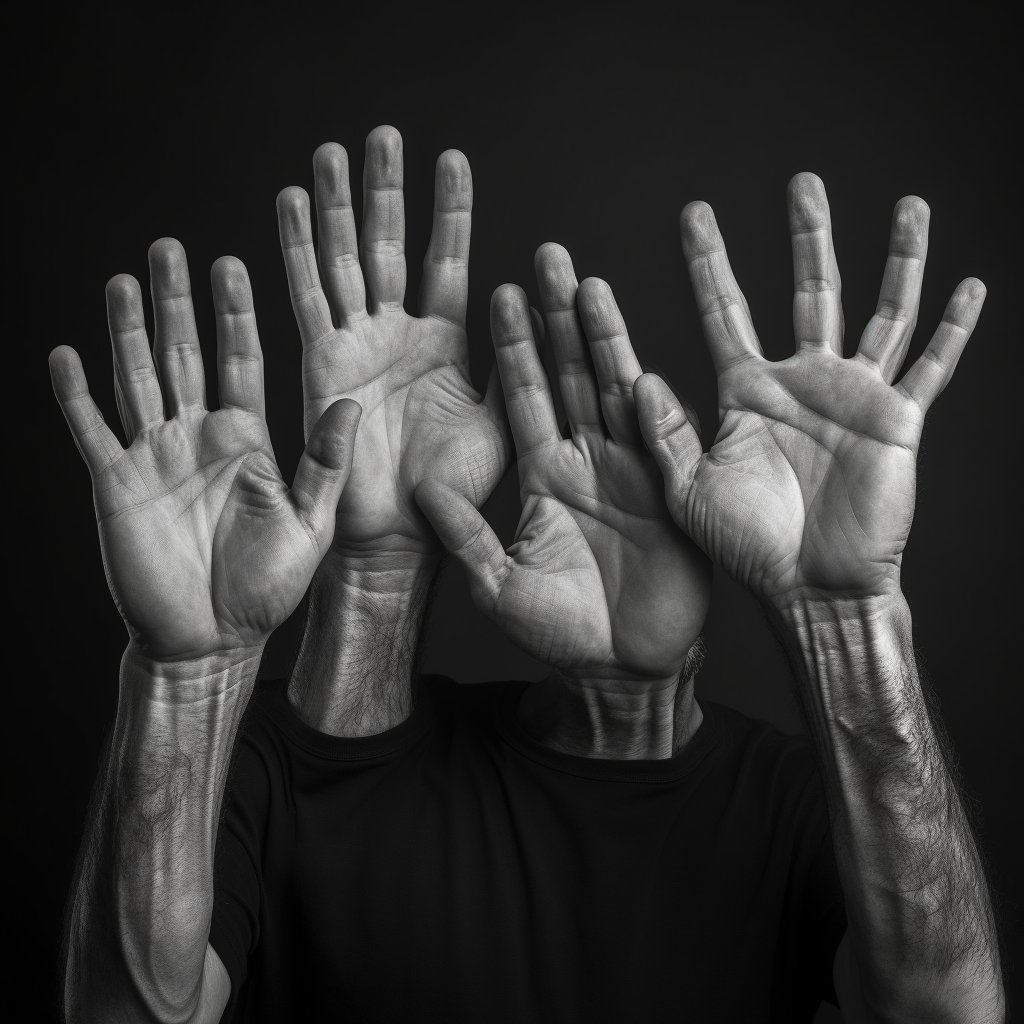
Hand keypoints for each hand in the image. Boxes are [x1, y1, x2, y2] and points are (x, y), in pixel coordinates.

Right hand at [50, 240, 359, 661]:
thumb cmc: (267, 587)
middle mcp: (199, 437)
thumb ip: (325, 463)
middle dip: (179, 302)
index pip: (241, 361)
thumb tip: (349, 403)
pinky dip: (76, 395)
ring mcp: (155, 456)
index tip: (234, 263)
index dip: (235, 314)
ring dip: (127, 330)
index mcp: (247, 440)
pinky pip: (92, 430)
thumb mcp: (310, 522)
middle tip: (172, 246)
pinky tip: (65, 354)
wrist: (214, 640)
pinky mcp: (116, 484)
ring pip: (138, 378)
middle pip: (186, 354)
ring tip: (124, 280)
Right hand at [276, 127, 508, 569]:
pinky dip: (295, 253)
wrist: (403, 534)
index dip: (449, 211)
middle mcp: (397, 335)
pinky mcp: (320, 364)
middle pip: (389, 246)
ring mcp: (357, 346)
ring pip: (343, 261)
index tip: (452, 158)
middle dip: (385, 191)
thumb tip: (538, 311)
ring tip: (331, 153)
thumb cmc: (454, 489)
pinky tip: (288, 204)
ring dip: (334, 207)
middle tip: (383, 136)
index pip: (447, 261)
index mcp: (445, 344)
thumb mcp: (501, 424)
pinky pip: (306, 299)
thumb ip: (515, 368)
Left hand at [416, 245, 710, 680]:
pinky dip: (650, 403)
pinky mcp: (669, 494)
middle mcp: (586, 462)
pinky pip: (660, 442)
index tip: (501, 293)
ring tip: (588, 282)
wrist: (624, 666)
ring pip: (614, 392)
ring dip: (602, 339)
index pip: (524, 397)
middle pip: (570, 376)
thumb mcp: (499, 586)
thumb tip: (422, 490)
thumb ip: (466, 536)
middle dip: (559, 318)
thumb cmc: (560, 633)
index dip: (514, 347)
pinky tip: (636, 358)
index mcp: (543, 475)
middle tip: (547, 257)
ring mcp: (631, 473)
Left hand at [635, 174, 983, 608]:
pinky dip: (953, 329)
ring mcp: (853, 396)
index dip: (709, 261)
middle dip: (807, 237)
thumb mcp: (688, 489)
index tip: (694, 213)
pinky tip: (970, 284)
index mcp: (746, 391)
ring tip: (909, 205)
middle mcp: (801, 382)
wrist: (809, 586)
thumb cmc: (745, 546)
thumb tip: (640, 377)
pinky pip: (932, 366)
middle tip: (804, 182)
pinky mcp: (898, 420)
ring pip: (879, 311)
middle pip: (808, 290)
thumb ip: (665, 434)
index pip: (724, 309)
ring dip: (896, 260)